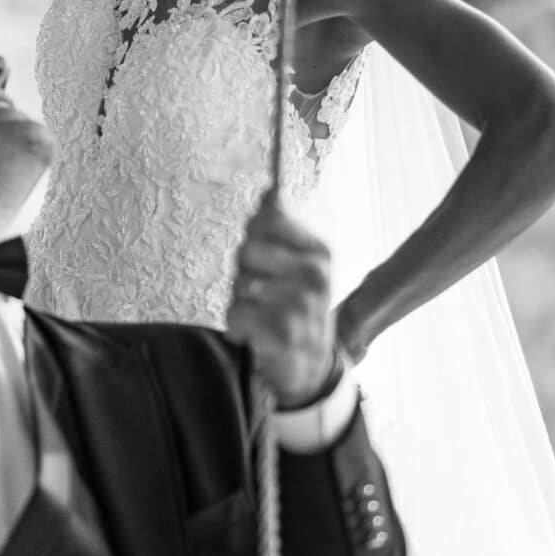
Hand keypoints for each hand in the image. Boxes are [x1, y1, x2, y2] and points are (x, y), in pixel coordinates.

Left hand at [223, 192, 339, 409]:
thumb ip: (279, 225)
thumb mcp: (298, 263)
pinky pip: (235, 314)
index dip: (253, 236)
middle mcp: (316, 275)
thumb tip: (269, 191)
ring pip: (240, 283)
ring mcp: (302, 306)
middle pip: (247, 250)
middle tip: (259, 289)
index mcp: (320, 252)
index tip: (262, 256)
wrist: (311, 365)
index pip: (265, 221)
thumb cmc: (295, 305)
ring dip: (239, 300)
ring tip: (259, 312)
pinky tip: (253, 332)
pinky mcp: (283, 336)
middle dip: (243, 270)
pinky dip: (236, 325)